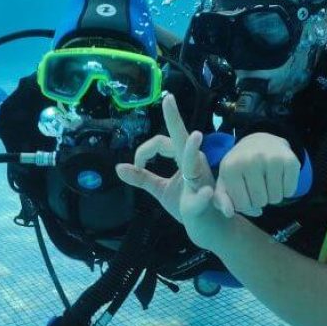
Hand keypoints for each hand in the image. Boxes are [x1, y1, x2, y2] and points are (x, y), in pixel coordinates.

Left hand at [116, 93, 227, 245]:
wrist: (207, 227)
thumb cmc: (187, 203)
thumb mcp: (161, 189)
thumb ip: (143, 178)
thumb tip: (119, 167)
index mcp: (183, 158)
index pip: (161, 142)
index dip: (144, 151)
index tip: (137, 164)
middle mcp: (193, 163)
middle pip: (180, 137)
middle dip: (174, 118)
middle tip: (168, 98)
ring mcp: (200, 180)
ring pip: (194, 161)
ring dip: (191, 151)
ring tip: (195, 136)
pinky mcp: (204, 200)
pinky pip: (203, 196)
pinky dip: (202, 197)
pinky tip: (205, 194)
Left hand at [212, 132, 300, 218]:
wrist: (260, 141)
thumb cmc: (241, 165)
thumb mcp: (226, 180)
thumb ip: (221, 199)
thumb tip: (228, 212)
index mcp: (230, 167)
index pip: (241, 205)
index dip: (245, 204)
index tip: (244, 191)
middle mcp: (250, 160)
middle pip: (260, 202)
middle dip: (259, 199)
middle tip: (257, 184)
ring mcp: (271, 159)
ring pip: (276, 199)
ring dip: (273, 196)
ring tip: (267, 181)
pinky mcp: (290, 160)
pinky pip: (289, 192)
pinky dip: (286, 190)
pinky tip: (279, 178)